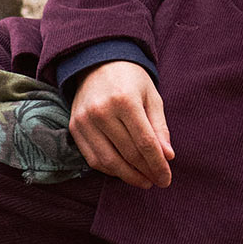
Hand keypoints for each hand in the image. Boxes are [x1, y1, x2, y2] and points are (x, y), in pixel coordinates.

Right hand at [69, 61, 173, 189]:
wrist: (98, 62)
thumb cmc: (131, 80)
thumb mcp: (152, 97)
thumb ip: (159, 128)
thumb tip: (168, 157)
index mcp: (125, 100)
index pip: (145, 142)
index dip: (157, 164)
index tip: (166, 179)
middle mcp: (101, 111)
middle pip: (128, 153)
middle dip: (146, 171)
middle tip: (158, 181)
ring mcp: (85, 120)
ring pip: (108, 161)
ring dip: (128, 176)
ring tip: (143, 181)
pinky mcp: (75, 127)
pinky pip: (92, 158)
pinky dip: (110, 169)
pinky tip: (124, 171)